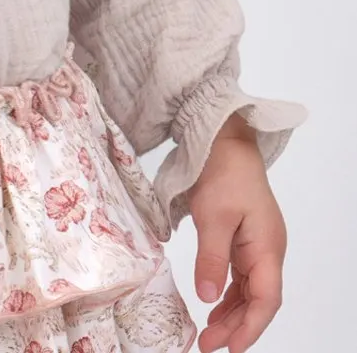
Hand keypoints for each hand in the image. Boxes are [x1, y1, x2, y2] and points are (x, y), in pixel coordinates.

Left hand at [188, 115, 285, 352]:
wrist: (225, 143)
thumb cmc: (222, 175)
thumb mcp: (212, 217)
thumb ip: (211, 259)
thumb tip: (207, 297)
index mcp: (267, 248)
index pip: (265, 300)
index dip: (249, 327)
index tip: (230, 348)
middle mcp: (268, 250)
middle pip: (258, 299)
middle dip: (236, 326)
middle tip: (208, 346)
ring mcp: (258, 244)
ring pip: (249, 289)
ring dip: (231, 312)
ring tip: (209, 334)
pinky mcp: (245, 237)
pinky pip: (241, 274)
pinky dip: (228, 292)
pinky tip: (214, 303)